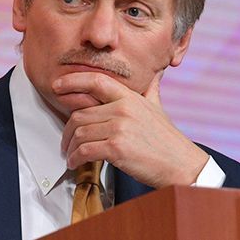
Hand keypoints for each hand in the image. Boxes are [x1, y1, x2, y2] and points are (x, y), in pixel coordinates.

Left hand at [55, 71, 208, 187]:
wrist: (181, 165)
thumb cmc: (167, 139)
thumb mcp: (157, 108)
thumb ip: (150, 90)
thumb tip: (154, 75)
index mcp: (130, 97)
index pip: (95, 81)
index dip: (72, 80)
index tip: (57, 85)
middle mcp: (123, 109)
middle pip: (80, 114)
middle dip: (68, 130)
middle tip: (66, 141)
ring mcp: (119, 128)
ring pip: (79, 133)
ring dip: (70, 147)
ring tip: (70, 155)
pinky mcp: (116, 148)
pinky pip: (84, 150)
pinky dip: (75, 158)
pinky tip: (75, 162)